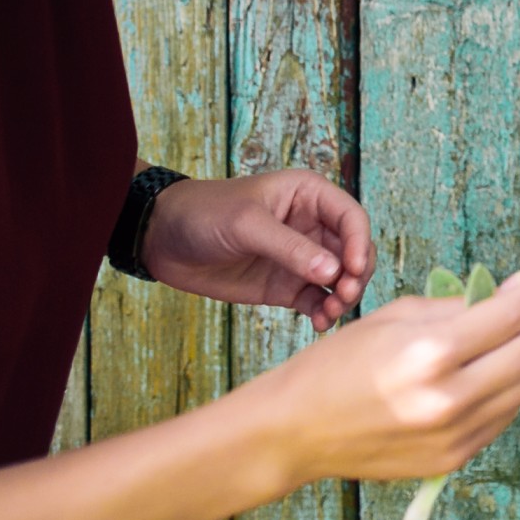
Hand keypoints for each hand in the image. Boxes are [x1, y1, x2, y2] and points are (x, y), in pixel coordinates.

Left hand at [142, 171, 374, 331]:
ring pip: (338, 279)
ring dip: (342, 296)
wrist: (161, 240)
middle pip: (352, 251)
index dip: (359, 243)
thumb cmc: (204, 214)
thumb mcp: (247, 225)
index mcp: (309, 196)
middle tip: (343, 296)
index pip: (350, 218)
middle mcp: (312, 226)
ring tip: (330, 314)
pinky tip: (320, 323)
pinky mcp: (284, 285)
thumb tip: (332, 272)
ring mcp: (299, 258)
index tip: (352, 269)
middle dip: (354, 274)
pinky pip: (315, 300)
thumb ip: (290, 248)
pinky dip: (323, 312)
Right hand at [254, 270, 519, 483]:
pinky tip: (478, 376)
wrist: (295, 430)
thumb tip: (507, 293)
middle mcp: (449, 396)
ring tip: (497, 342)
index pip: (515, 314)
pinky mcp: (452, 458)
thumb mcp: (396, 316)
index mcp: (432, 352)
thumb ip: (457, 305)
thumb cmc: (337, 366)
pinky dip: (503, 390)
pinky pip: (503, 415)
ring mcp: (454, 433)